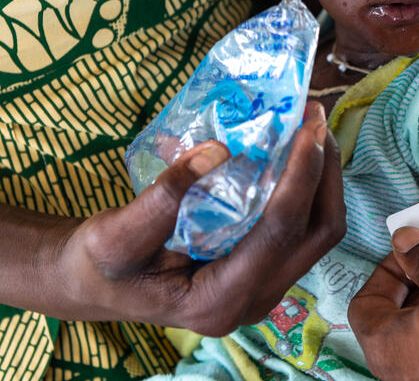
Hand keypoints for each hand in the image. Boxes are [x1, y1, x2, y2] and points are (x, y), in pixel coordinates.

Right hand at [44, 102, 344, 333]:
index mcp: (218, 299)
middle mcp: (251, 301)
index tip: (307, 128)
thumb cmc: (99, 264)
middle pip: (317, 234)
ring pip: (316, 232)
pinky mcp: (260, 271)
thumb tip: (217, 149)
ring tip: (309, 127)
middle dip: (325, 172)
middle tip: (314, 117)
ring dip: (321, 178)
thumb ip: (163, 197)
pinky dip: (304, 188)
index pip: (279, 233)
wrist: (93, 286)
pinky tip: (291, 152)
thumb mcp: (115, 233)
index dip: (301, 177)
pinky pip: (299, 230)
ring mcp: (261, 288)